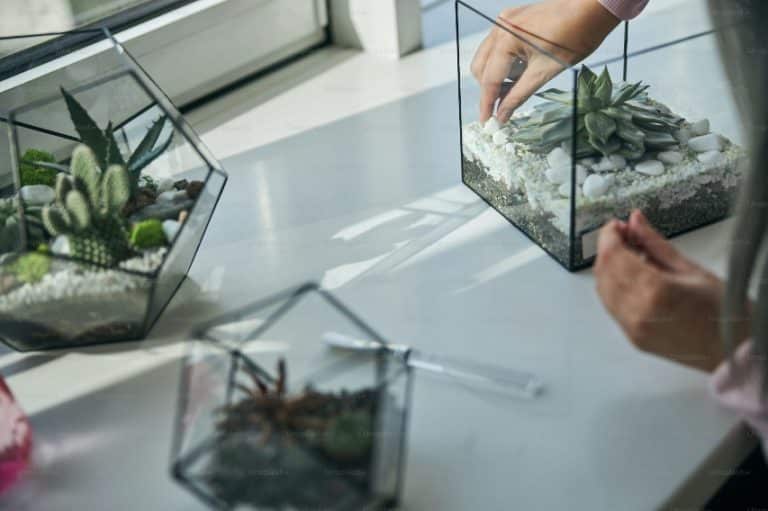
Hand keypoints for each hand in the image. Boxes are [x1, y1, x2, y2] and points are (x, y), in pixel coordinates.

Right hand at [471, 0, 619, 122]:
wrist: (592, 9)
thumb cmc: (576, 36)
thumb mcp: (545, 72)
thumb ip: (519, 95)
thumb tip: (502, 114)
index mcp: (506, 39)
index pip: (490, 78)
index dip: (487, 103)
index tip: (486, 121)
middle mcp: (500, 27)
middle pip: (481, 68)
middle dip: (490, 89)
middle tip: (504, 106)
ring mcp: (505, 21)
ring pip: (487, 57)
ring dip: (497, 76)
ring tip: (516, 86)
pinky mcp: (512, 19)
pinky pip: (497, 46)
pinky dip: (504, 62)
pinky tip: (520, 69)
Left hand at [594, 210, 750, 371]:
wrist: (734, 347)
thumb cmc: (725, 312)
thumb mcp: (690, 268)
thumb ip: (655, 243)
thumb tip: (636, 221)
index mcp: (655, 291)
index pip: (612, 255)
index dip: (609, 235)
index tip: (616, 225)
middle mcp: (638, 313)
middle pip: (604, 271)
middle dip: (608, 249)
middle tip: (624, 235)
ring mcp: (634, 329)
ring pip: (603, 289)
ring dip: (609, 268)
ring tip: (629, 254)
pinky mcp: (634, 338)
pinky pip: (611, 306)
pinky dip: (614, 287)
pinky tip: (630, 277)